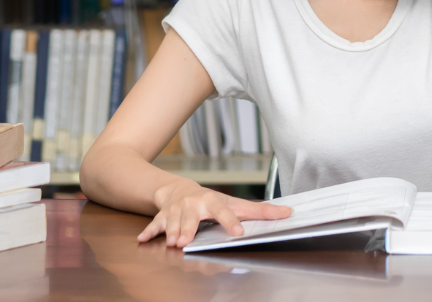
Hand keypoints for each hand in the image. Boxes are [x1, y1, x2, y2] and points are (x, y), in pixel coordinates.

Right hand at [138, 179, 291, 247]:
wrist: (178, 189)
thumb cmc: (210, 200)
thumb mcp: (234, 202)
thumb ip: (259, 210)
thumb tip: (288, 213)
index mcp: (212, 201)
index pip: (223, 210)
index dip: (230, 221)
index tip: (238, 232)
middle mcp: (193, 204)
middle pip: (191, 216)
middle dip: (188, 228)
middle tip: (187, 240)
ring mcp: (175, 210)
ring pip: (172, 221)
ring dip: (170, 231)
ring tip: (172, 242)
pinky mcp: (162, 216)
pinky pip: (154, 224)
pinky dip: (148, 232)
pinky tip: (142, 240)